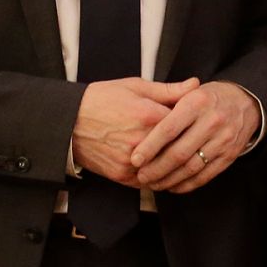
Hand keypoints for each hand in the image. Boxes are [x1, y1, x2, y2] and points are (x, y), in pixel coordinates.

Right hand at [71, 77, 199, 185]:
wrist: (69, 121)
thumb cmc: (102, 100)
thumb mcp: (136, 87)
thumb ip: (169, 90)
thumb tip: (196, 84)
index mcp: (149, 116)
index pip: (187, 124)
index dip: (194, 123)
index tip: (198, 121)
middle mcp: (142, 142)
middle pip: (180, 149)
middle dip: (189, 145)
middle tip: (196, 140)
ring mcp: (132, 162)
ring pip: (167, 169)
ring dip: (176, 164)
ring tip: (184, 155)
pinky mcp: (122, 176)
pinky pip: (150, 181)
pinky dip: (160, 176)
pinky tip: (165, 167)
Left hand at [129, 80, 259, 192]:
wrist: (245, 103)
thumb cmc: (209, 98)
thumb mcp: (190, 91)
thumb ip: (166, 102)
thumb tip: (141, 121)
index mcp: (197, 102)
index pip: (169, 129)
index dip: (150, 147)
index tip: (135, 159)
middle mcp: (212, 121)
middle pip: (179, 152)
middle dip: (156, 169)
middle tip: (141, 176)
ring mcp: (223, 140)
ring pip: (191, 168)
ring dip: (169, 180)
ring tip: (153, 183)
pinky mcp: (229, 155)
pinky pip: (205, 175)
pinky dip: (186, 184)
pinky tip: (172, 186)